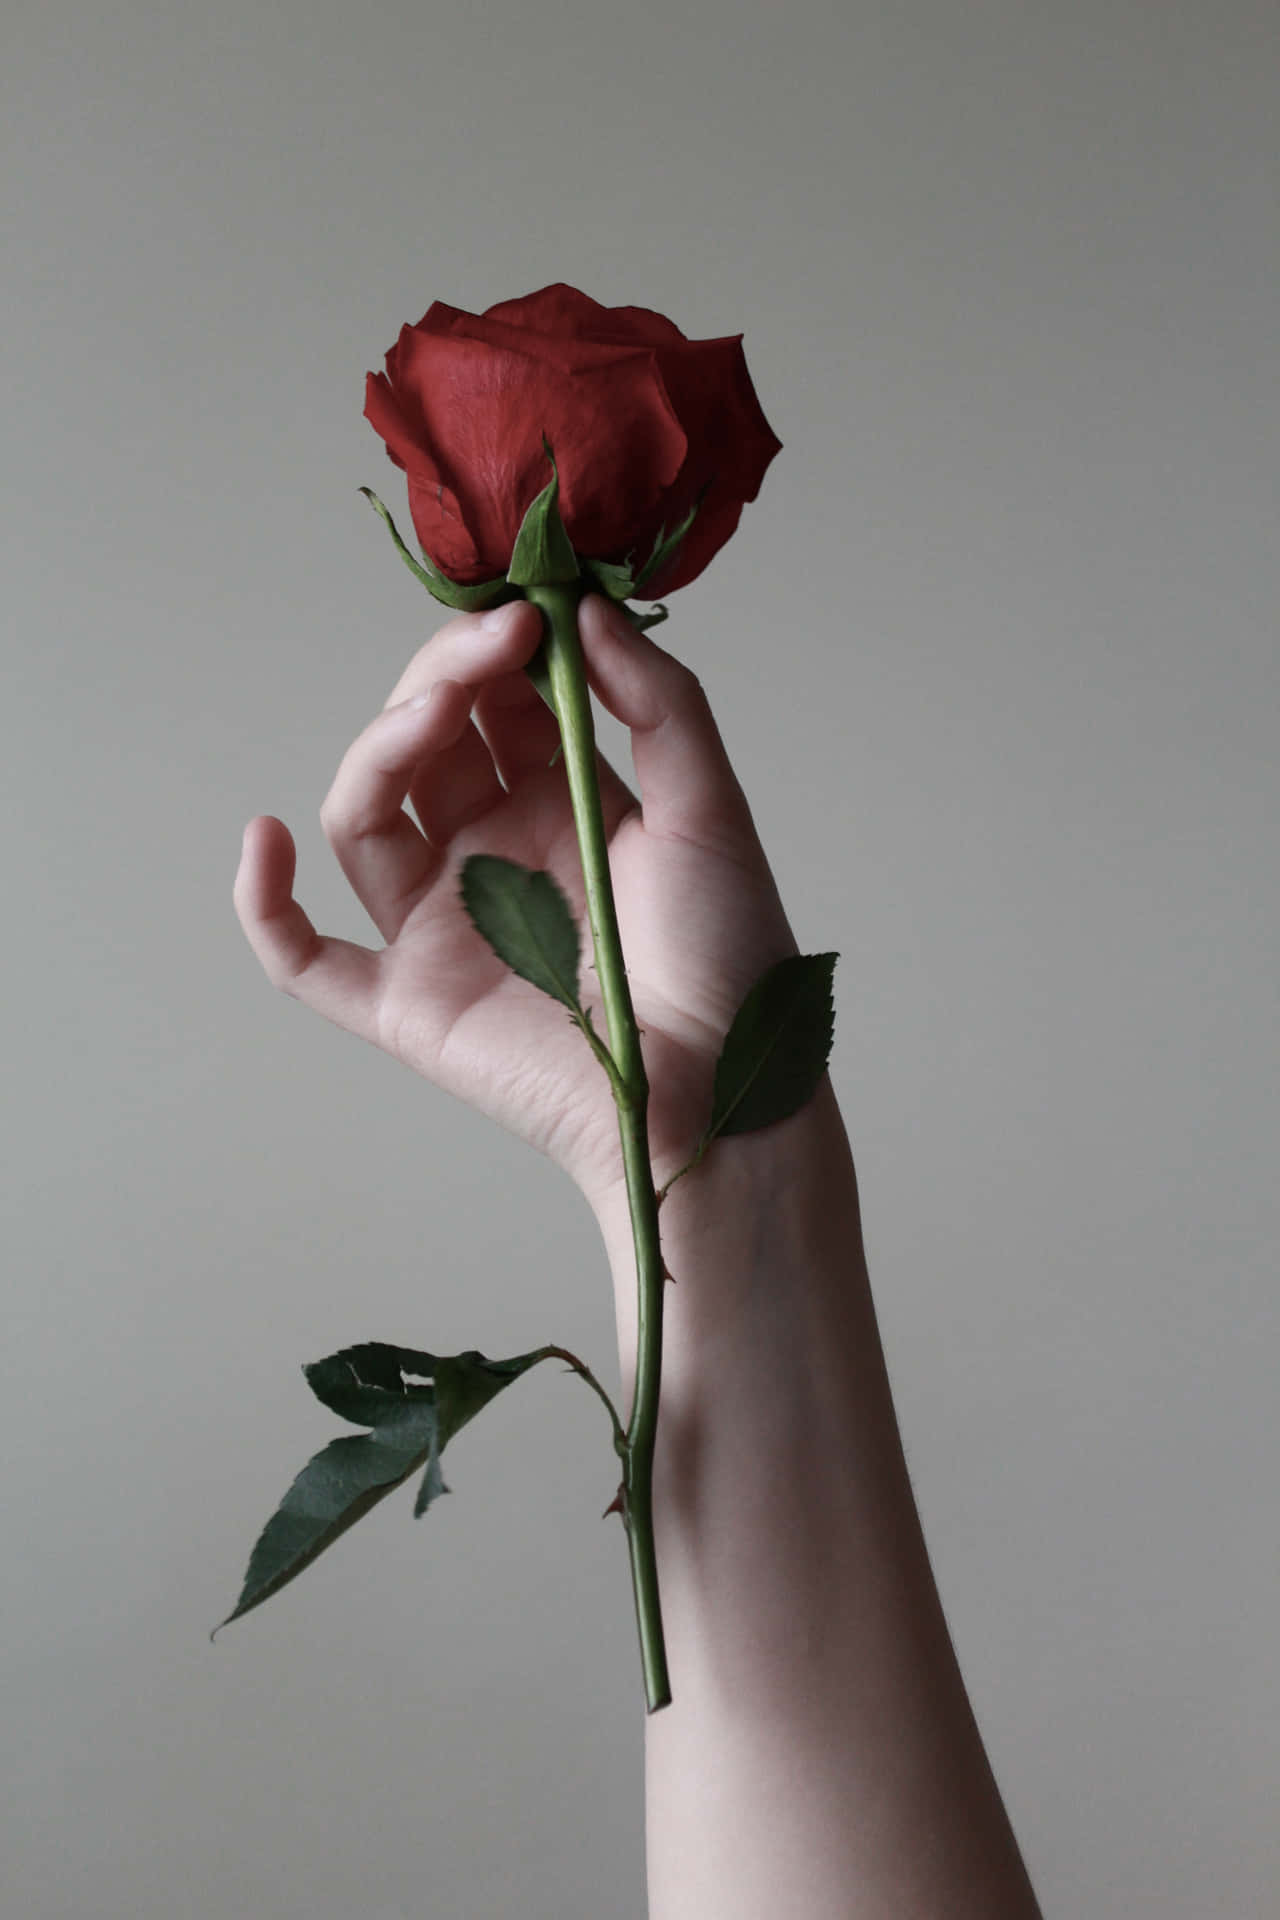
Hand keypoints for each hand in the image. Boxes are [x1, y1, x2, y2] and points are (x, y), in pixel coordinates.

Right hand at [234, 594, 795, 1211]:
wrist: (729, 1090)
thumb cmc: (729, 957)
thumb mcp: (709, 808)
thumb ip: (656, 704)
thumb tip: (584, 611)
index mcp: (558, 802)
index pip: (493, 702)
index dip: (496, 650)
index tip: (527, 609)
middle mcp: (489, 852)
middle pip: (422, 743)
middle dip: (446, 677)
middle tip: (495, 641)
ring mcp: (441, 924)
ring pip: (364, 815)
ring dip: (381, 748)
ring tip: (435, 707)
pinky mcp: (408, 1002)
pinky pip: (306, 959)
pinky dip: (265, 905)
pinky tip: (265, 839)